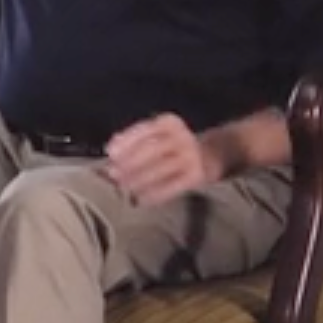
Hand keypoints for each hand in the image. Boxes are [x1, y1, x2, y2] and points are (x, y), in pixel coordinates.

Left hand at [102, 113, 222, 205]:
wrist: (212, 154)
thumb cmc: (173, 144)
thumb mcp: (158, 133)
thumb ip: (134, 137)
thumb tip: (111, 147)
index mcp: (169, 122)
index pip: (144, 130)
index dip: (126, 141)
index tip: (110, 153)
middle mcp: (182, 136)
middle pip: (151, 149)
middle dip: (129, 163)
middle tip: (112, 175)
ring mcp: (191, 156)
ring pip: (160, 169)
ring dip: (138, 180)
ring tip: (123, 189)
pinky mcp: (198, 175)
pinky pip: (172, 186)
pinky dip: (154, 194)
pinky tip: (140, 200)